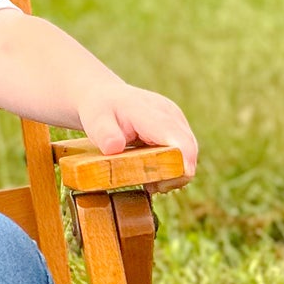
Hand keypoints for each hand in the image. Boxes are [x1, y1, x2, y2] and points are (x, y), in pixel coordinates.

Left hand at [76, 78, 197, 183]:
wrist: (104, 96)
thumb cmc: (99, 110)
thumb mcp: (94, 121)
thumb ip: (104, 134)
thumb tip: (114, 147)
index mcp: (150, 112)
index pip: (177, 139)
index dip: (181, 164)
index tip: (167, 184)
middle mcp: (170, 114)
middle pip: (188, 149)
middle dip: (175, 174)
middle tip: (151, 188)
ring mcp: (176, 119)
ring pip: (188, 152)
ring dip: (174, 172)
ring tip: (150, 182)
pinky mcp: (177, 127)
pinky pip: (184, 150)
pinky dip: (173, 165)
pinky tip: (154, 173)